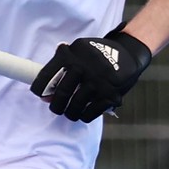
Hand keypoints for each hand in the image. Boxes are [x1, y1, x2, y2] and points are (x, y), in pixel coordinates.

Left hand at [31, 29, 151, 122]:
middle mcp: (82, 67)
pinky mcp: (110, 94)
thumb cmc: (97, 55)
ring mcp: (97, 82)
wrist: (128, 52)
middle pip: (62, 94)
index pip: (47, 75)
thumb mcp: (79, 52)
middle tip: (56, 108)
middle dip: (56, 105)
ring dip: (70, 113)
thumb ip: (62, 69)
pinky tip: (84, 114)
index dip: (40, 89)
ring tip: (70, 113)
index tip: (41, 95)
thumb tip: (47, 96)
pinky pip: (91, 112)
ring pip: (75, 106)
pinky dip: (85, 116)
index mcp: (71, 54)